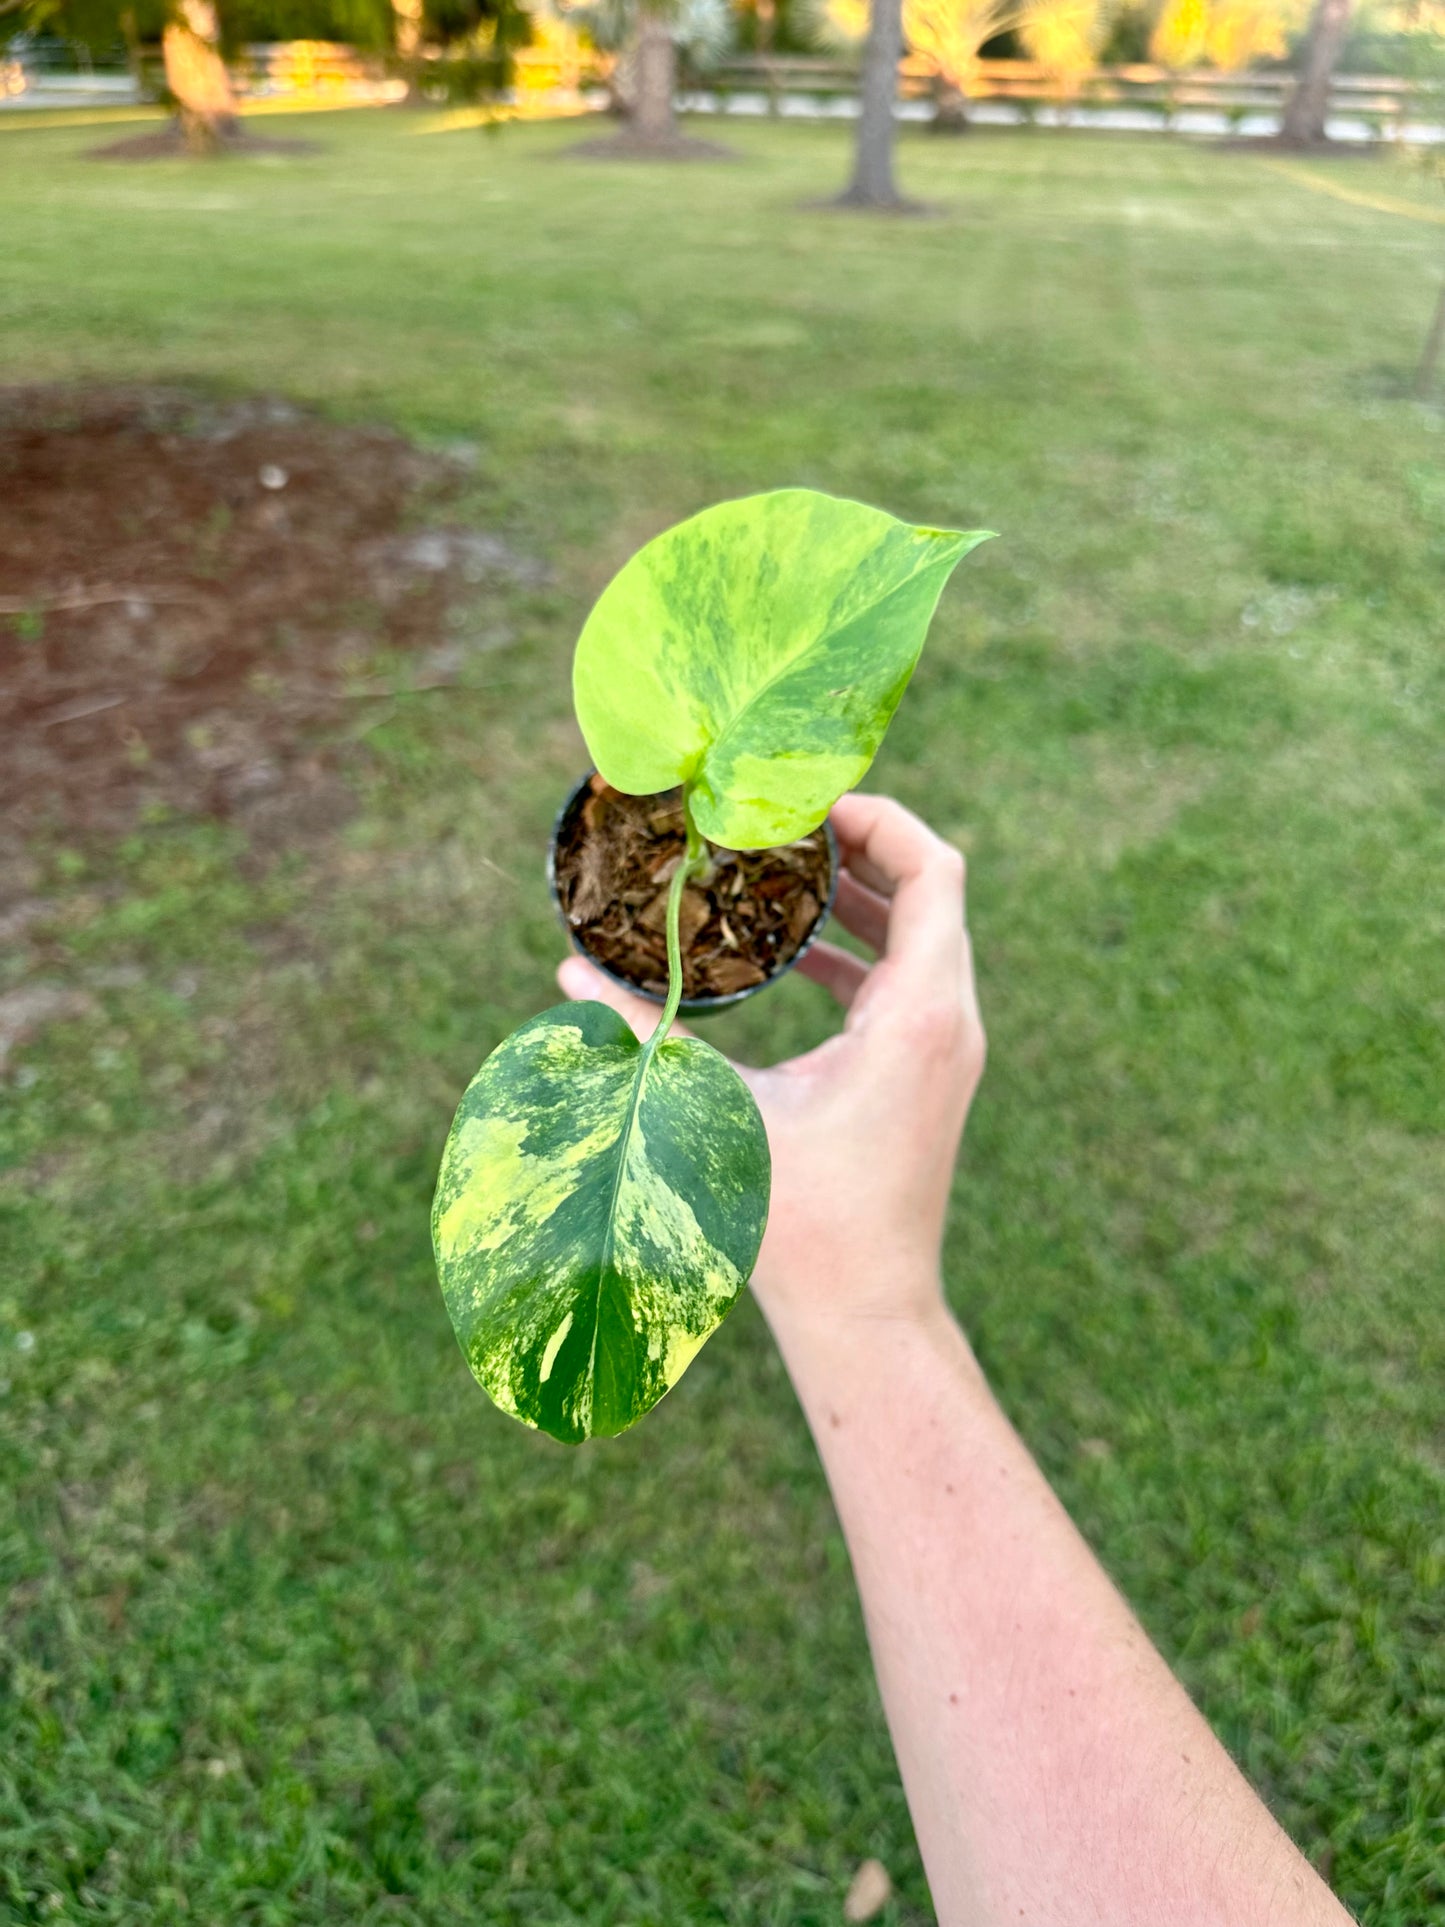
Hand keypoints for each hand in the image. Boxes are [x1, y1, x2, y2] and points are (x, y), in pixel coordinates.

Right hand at [555, 791, 985, 1339]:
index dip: (881, 819)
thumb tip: (568, 972)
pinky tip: (796, 954)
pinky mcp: (928, 1075)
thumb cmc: (801, 1224)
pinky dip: (861, 953)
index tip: (809, 804)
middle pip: (930, 891)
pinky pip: (908, 984)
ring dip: (861, 897)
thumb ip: (645, 1035)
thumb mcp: (715, 1115)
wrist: (866, 1311)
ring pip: (922, 937)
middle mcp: (950, 1021)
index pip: (934, 871)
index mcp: (920, 1014)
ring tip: (787, 868)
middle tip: (785, 822)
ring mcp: (947, 1050)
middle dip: (861, 846)